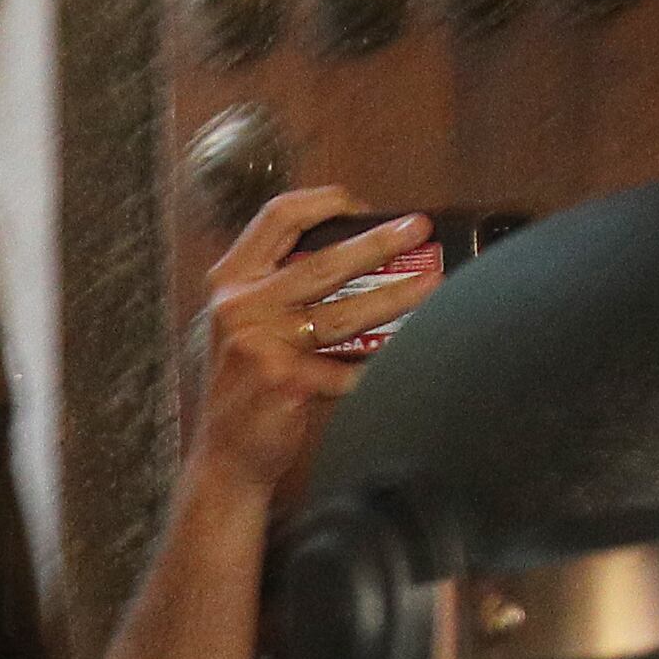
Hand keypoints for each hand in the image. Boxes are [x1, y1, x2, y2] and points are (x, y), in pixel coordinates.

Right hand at [192, 190, 433, 500]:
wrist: (226, 456)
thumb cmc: (247, 387)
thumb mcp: (246, 323)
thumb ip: (281, 288)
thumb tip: (356, 254)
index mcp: (231, 281)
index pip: (277, 218)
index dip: (323, 202)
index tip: (362, 204)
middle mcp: (240, 306)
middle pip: (322, 261)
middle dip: (379, 241)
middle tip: (418, 229)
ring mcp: (261, 344)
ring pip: (343, 313)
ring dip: (396, 296)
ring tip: (433, 286)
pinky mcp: (284, 382)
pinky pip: (348, 369)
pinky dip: (380, 365)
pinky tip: (410, 357)